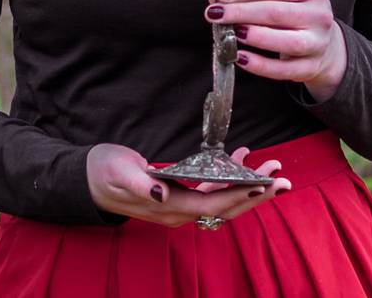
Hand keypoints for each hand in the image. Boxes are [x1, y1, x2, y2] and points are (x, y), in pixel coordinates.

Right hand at [86, 143, 290, 226]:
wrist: (88, 180)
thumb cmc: (104, 172)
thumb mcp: (119, 173)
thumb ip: (142, 185)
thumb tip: (161, 194)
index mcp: (167, 208)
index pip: (211, 205)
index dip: (238, 195)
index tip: (263, 184)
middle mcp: (178, 212)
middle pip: (225, 208)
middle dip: (256, 194)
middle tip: (283, 178)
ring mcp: (180, 207)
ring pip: (223, 200)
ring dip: (248, 185)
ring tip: (271, 166)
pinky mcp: (180, 197)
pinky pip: (211, 191)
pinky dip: (229, 177)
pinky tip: (240, 159)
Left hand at [205, 0, 347, 102]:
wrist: (323, 44)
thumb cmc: (296, 14)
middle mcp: (320, 15)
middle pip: (277, 12)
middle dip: (241, 12)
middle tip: (215, 13)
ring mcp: (317, 43)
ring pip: (286, 41)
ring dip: (254, 36)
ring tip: (231, 33)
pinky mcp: (310, 67)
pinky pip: (283, 69)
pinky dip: (259, 65)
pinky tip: (240, 57)